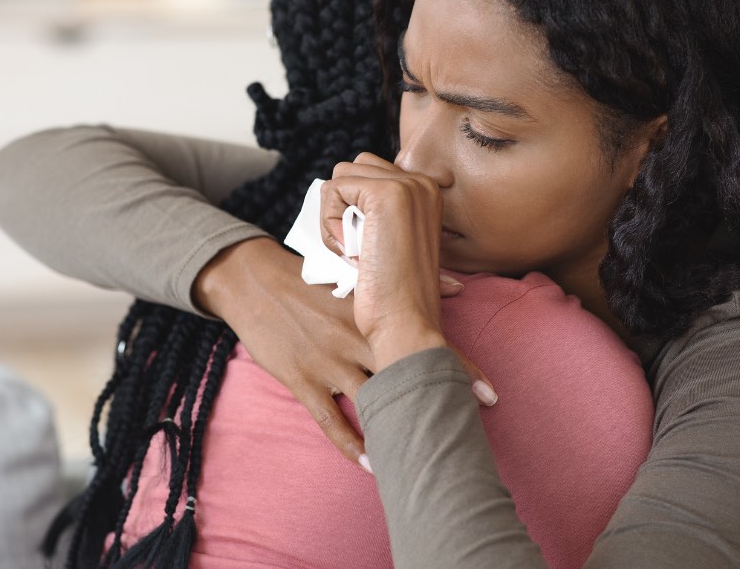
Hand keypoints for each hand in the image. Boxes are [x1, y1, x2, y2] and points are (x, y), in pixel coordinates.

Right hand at [193, 236, 492, 468]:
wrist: (251, 281)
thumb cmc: (310, 277)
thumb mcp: (356, 277)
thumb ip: (409, 285)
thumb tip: (460, 285)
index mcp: (373, 312)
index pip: (425, 340)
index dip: (458, 367)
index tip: (488, 392)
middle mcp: (356, 338)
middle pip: (406, 375)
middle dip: (437, 403)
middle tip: (468, 430)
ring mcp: (329, 361)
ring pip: (372, 402)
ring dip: (397, 429)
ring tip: (424, 455)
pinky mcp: (302, 379)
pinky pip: (330, 420)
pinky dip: (351, 444)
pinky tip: (371, 462)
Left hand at [319, 153, 448, 368]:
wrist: (406, 322)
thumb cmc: (393, 294)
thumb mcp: (390, 241)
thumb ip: (375, 212)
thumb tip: (338, 189)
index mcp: (426, 192)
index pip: (369, 173)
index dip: (354, 209)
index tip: (372, 248)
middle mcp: (421, 183)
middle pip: (353, 169)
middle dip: (342, 208)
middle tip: (359, 250)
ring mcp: (406, 186)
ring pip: (340, 177)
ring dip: (334, 216)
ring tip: (355, 251)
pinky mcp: (385, 195)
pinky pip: (333, 190)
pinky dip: (330, 224)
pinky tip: (350, 252)